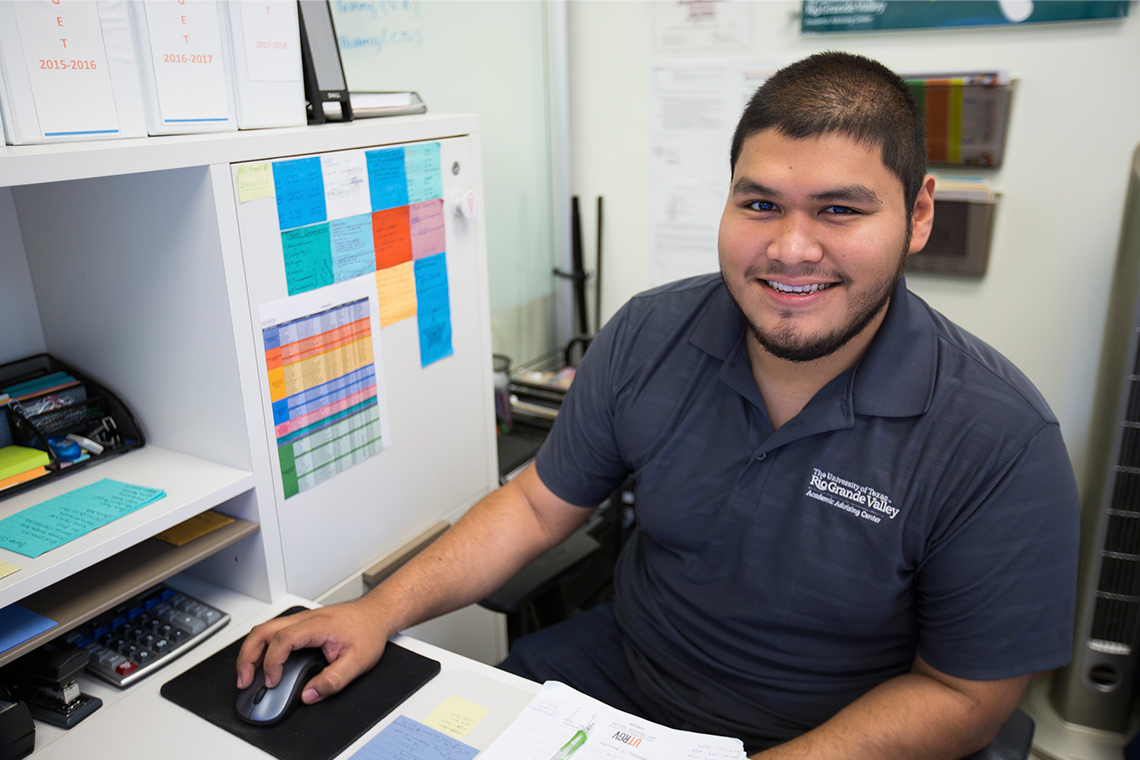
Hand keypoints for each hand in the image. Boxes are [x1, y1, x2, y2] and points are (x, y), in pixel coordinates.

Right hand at [235, 599, 388, 704]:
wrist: (377, 614)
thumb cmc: (369, 631)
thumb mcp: (358, 661)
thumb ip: (333, 680)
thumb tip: (309, 694)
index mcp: (317, 626)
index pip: (283, 640)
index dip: (272, 662)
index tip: (273, 681)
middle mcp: (305, 619)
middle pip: (263, 631)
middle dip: (247, 656)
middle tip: (244, 680)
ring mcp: (301, 620)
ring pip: (265, 630)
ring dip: (251, 651)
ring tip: (247, 675)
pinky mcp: (302, 624)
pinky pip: (273, 632)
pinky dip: (261, 648)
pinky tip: (262, 664)